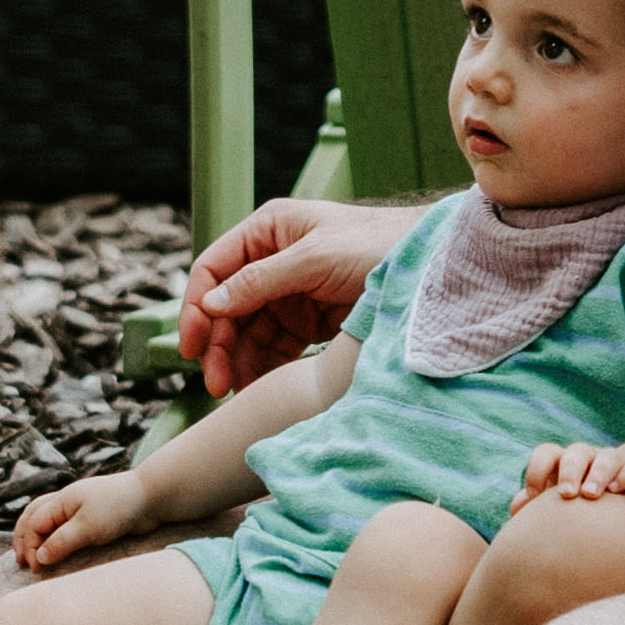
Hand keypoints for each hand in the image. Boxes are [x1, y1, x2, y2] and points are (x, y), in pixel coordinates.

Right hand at [13, 471, 151, 569]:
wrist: (151, 497)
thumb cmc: (118, 508)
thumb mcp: (88, 528)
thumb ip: (61, 543)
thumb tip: (39, 558)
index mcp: (61, 500)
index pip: (34, 523)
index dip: (30, 546)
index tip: (36, 568)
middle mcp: (65, 502)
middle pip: (33, 517)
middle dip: (23, 539)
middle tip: (20, 562)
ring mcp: (77, 508)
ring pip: (46, 520)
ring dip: (35, 537)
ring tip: (31, 556)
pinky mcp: (89, 518)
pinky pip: (63, 526)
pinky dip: (52, 538)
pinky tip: (54, 550)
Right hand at [176, 193, 412, 396]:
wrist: (431, 268)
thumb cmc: (378, 245)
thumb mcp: (317, 258)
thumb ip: (262, 279)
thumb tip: (211, 303)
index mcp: (269, 231)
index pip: (214, 269)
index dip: (195, 307)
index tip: (192, 346)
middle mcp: (273, 260)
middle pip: (226, 307)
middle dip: (218, 344)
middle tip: (217, 384)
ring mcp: (290, 292)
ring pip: (247, 331)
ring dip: (238, 361)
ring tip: (237, 393)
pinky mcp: (308, 320)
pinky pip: (274, 347)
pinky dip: (263, 367)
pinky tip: (257, 388)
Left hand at [521, 440, 624, 504]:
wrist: (620, 511)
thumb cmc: (578, 510)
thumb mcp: (555, 508)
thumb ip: (535, 507)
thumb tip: (517, 507)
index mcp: (562, 464)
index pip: (546, 453)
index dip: (537, 469)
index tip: (534, 496)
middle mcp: (588, 458)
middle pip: (576, 451)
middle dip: (569, 471)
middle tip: (565, 494)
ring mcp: (613, 463)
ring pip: (608, 456)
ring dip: (598, 473)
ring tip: (589, 495)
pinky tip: (616, 491)